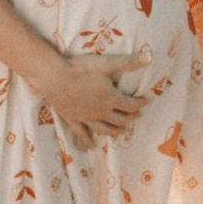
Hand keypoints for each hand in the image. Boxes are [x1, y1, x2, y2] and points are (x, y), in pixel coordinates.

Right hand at [22, 44, 153, 150]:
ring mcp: (86, 118)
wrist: (53, 77)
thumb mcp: (106, 63)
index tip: (146, 101)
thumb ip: (128, 62)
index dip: (140, 103)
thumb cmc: (80, 69)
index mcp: (111, 99)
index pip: (131, 105)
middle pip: (121, 119)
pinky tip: (92, 146)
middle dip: (132, 118)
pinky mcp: (72, 119)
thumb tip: (149, 58)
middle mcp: (101, 112)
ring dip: (117, 131)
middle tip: (138, 115)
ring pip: (105, 129)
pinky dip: (88, 141)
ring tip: (123, 130)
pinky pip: (82, 134)